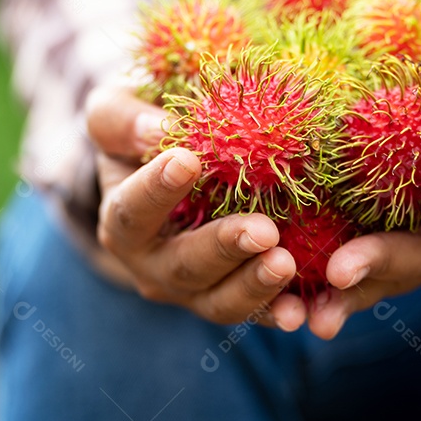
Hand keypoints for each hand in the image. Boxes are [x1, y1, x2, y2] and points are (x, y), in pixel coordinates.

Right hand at [86, 86, 309, 329]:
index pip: (131, 210)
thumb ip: (122, 119)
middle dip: (224, 249)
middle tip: (263, 230)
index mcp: (122, 217)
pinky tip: (301, 310)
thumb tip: (156, 131)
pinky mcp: (231, 297)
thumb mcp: (118, 108)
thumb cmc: (143, 123)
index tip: (188, 160)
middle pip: (183, 265)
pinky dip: (278, 312)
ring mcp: (192, 289)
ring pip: (219, 301)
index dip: (155, 190)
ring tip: (287, 264)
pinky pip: (256, 312)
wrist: (172, 161)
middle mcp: (151, 263)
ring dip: (254, 286)